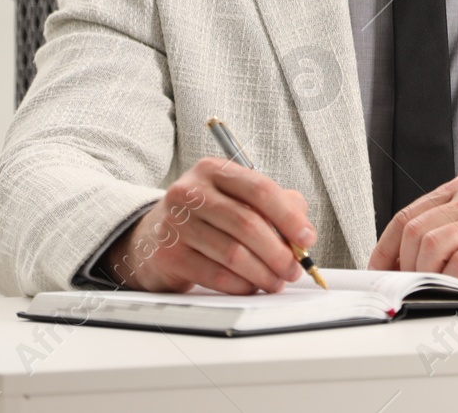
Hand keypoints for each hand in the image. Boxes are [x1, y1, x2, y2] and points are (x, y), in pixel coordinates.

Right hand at [104, 156, 315, 294]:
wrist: (150, 237)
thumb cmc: (204, 218)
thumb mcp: (236, 199)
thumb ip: (275, 205)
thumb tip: (303, 231)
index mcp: (213, 170)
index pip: (259, 189)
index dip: (288, 216)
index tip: (307, 238)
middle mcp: (191, 192)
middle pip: (247, 223)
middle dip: (279, 252)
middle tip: (294, 269)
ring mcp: (176, 223)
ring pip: (233, 253)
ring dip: (263, 273)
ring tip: (276, 282)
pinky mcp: (168, 254)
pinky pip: (215, 275)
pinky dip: (241, 285)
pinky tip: (251, 286)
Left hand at [367, 175, 457, 293]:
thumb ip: (449, 233)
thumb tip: (404, 265)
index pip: (408, 215)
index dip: (385, 248)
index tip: (379, 273)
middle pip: (416, 229)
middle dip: (401, 264)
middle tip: (402, 288)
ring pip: (433, 243)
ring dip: (422, 273)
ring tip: (424, 289)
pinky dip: (449, 279)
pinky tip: (453, 288)